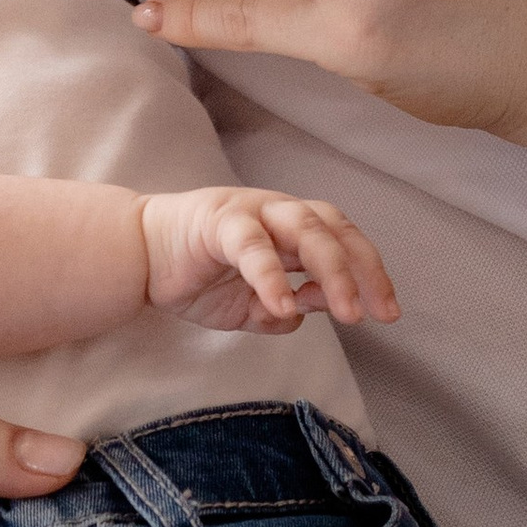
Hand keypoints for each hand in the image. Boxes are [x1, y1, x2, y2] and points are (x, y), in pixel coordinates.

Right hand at [139, 184, 397, 333]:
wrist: (139, 257)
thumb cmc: (196, 275)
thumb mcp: (250, 305)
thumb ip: (284, 306)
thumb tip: (316, 312)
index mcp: (291, 228)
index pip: (344, 241)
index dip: (371, 273)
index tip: (388, 313)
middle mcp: (278, 211)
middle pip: (334, 230)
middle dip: (363, 272)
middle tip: (379, 315)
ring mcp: (250, 211)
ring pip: (304, 228)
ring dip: (332, 270)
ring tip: (347, 313)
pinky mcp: (218, 220)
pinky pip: (252, 246)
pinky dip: (271, 275)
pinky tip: (283, 306)